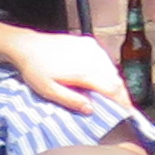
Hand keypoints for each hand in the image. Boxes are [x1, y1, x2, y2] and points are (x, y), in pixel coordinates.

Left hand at [0, 28, 127, 118]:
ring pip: (112, 68)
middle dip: (119, 93)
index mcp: (84, 71)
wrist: (27, 46)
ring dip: (113, 82)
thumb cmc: (35, 69)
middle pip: (115, 78)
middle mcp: (92, 57)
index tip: (127, 111)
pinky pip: (104, 59)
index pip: (112, 88)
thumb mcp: (48, 90)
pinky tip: (98, 77)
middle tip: (120, 106)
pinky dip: (106, 70)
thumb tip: (91, 110)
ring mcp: (92, 48)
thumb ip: (71, 100)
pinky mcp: (89, 43)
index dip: (122, 101)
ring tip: (109, 94)